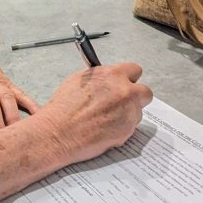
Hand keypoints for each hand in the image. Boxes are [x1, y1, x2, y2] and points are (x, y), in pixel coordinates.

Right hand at [36, 63, 151, 163]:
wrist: (58, 133)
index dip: (128, 78)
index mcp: (113, 76)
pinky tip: (103, 129)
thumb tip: (109, 79)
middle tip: (122, 102)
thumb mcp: (78, 80)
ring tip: (105, 119)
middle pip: (145, 92)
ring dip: (127, 114)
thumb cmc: (63, 108)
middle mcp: (125, 92)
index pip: (134, 70)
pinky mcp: (128, 131)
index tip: (124, 83)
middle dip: (135, 97)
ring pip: (137, 111)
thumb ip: (101, 78)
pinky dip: (120, 128)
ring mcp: (129, 112)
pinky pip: (130, 127)